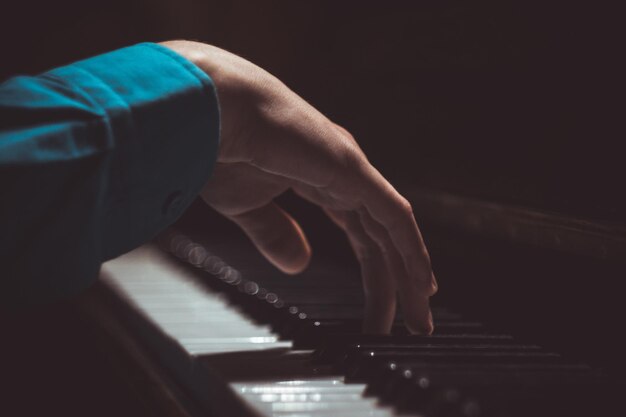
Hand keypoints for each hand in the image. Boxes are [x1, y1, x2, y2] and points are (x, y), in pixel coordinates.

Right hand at [161, 40, 437, 333]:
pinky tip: (421, 283)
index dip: (377, 267)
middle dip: (396, 282)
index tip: (385, 301)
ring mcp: (351, 170)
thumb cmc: (219, 148)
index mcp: (321, 180)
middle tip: (410, 324)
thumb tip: (300, 264)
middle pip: (382, 238)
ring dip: (408, 277)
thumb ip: (276, 234)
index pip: (361, 231)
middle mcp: (345, 174)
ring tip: (418, 320)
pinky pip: (394, 217)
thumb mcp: (248, 207)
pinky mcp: (352, 169)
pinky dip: (411, 251)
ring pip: (394, 233)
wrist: (210, 110)